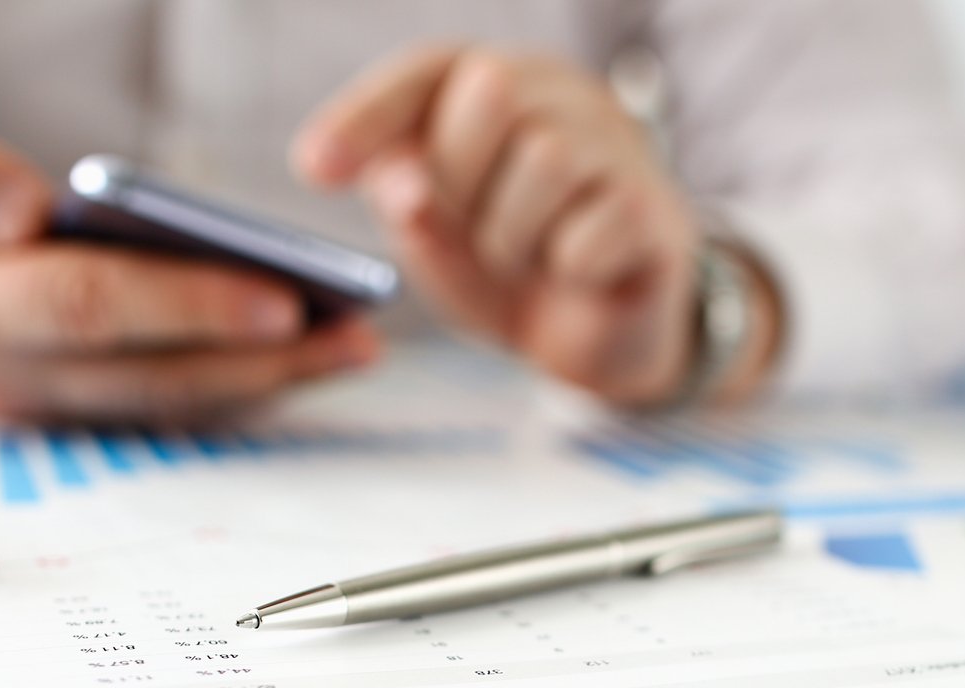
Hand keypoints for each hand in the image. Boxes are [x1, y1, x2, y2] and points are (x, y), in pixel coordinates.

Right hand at [0, 73, 379, 422]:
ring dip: (266, 383)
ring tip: (357, 345)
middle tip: (356, 331)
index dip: (184, 306)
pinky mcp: (58, 411)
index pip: (84, 307)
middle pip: (146, 373)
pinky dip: (235, 388)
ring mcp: (30, 406)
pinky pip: (158, 407)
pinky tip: (306, 359)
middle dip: (258, 357)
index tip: (277, 296)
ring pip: (163, 402)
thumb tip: (22, 208)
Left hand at [294, 46, 778, 407]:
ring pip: (549, 157)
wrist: (596, 338)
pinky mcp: (652, 212)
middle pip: (494, 90)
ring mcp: (618, 150)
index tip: (312, 171)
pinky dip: (566, 267)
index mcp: (501, 89)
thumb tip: (404, 183)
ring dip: (511, 234)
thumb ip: (407, 198)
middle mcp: (564, 100)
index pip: (428, 72)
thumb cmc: (510, 269)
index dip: (366, 114)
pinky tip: (575, 275)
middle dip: (460, 173)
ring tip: (521, 259)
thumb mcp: (434, 234)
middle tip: (471, 228)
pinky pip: (592, 229)